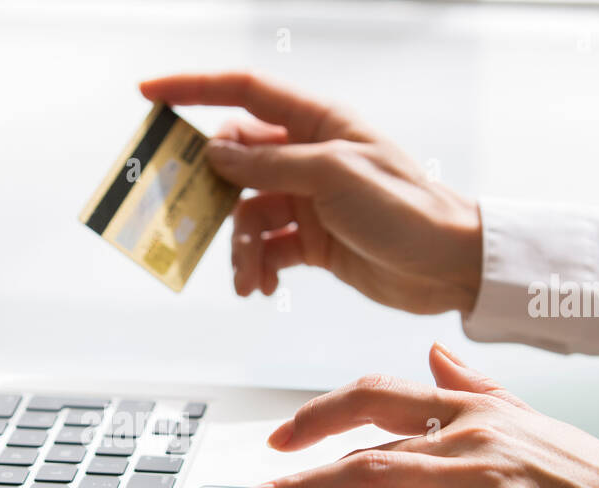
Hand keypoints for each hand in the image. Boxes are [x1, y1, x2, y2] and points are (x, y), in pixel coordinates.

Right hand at [139, 72, 481, 312]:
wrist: (449, 265)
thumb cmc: (406, 207)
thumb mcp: (332, 176)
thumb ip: (269, 165)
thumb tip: (216, 155)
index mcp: (317, 123)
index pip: (244, 93)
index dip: (193, 90)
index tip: (149, 96)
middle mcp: (308, 156)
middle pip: (235, 163)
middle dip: (210, 193)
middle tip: (185, 217)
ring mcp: (309, 200)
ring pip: (247, 216)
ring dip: (239, 248)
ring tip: (248, 277)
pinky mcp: (313, 240)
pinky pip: (267, 249)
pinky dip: (259, 267)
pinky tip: (264, 285)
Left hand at [232, 344, 598, 487]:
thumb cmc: (589, 479)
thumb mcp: (528, 416)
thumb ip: (473, 385)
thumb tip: (433, 355)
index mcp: (468, 408)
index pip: (374, 397)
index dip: (317, 415)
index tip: (277, 440)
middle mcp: (463, 434)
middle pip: (355, 449)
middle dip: (291, 478)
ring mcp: (475, 476)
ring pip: (369, 478)